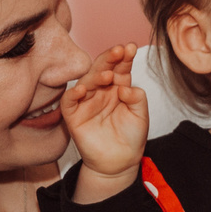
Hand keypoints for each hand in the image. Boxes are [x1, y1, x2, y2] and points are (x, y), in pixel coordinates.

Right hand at [60, 44, 148, 186]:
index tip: (130, 48)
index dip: (124, 58)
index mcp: (118, 87)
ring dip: (95, 76)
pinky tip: (82, 89)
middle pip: (102, 70)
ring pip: (86, 82)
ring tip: (107, 75)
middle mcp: (101, 91)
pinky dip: (73, 94)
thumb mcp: (141, 116)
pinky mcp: (73, 116)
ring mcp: (86, 102)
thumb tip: (126, 87)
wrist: (119, 163)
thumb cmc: (131, 138)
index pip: (120, 68)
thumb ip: (138, 99)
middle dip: (109, 59)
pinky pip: (69, 102)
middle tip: (119, 51)